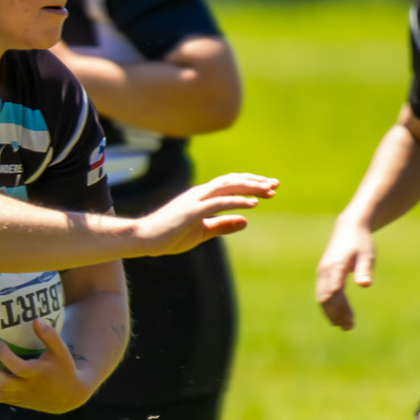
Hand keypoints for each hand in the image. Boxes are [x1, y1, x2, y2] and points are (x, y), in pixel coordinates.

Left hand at [0, 318, 93, 413]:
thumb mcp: (61, 351)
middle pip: (0, 382)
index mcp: (35, 375)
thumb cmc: (62, 368)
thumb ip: (50, 335)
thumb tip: (36, 319)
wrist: (65, 397)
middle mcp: (22, 387)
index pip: (18, 368)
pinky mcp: (7, 399)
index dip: (6, 357)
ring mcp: (13, 395)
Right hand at [131, 173, 278, 256]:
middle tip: (275, 184)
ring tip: (269, 191)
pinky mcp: (192, 211)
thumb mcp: (202, 232)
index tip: (268, 189)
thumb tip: (245, 221)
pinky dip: (237, 201)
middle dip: (255, 181)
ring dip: (250, 187)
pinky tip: (253, 204)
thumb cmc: (168, 236)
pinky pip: (219, 203)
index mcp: (201, 197)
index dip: (250, 185)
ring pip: (228, 187)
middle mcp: (200, 194)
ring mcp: (196, 200)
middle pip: (232, 181)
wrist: (143, 239)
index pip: (230, 185)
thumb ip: (222, 225)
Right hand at [315, 215, 376, 329]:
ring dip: (332, 314)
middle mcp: (325, 271)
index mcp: (335, 266)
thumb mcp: (367, 254)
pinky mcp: (323, 276)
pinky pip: (322, 295)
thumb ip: (365, 269)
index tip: (352, 320)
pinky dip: (328, 308)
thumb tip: (365, 285)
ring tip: (346, 327)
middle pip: (326, 298)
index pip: (334, 292)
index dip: (341, 308)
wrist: (348, 228)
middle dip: (336, 315)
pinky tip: (338, 318)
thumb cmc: (361, 242)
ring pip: (322, 299)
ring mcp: (322, 274)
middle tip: (350, 327)